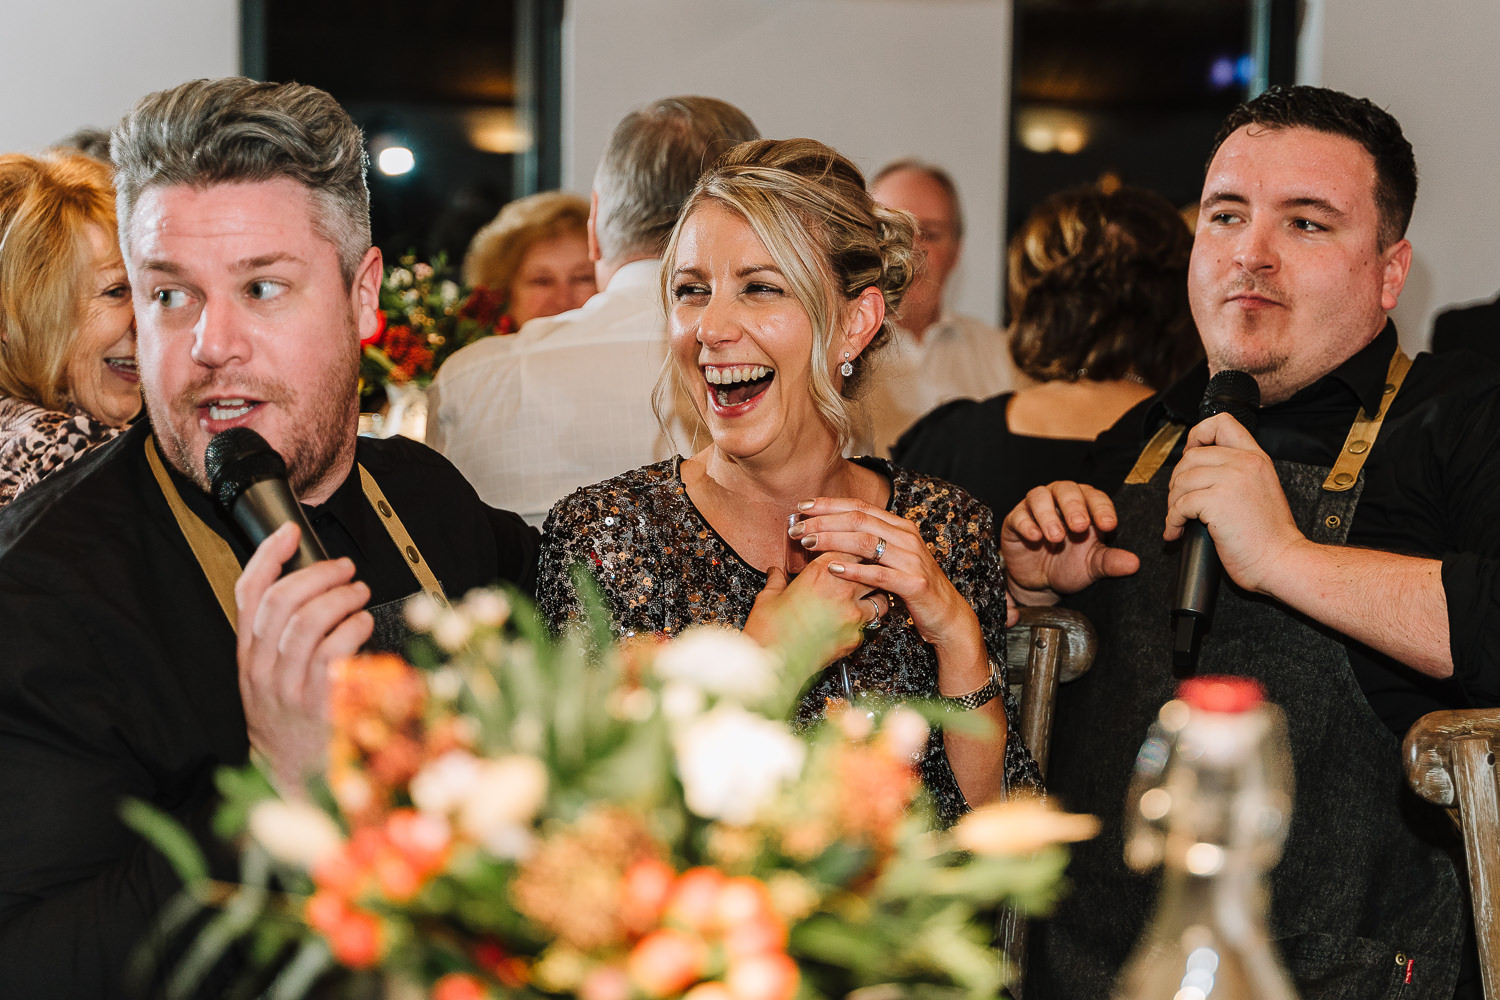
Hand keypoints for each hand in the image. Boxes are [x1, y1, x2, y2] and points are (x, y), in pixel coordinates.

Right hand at [235, 522, 372, 793]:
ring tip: (360, 593)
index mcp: (248, 656)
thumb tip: (312, 587)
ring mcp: (288, 686)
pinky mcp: (318, 702)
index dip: (268, 556)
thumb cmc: (289, 718)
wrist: (291, 773)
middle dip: (318, 573)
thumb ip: (280, 636)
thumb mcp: (269, 676)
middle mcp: (262, 668)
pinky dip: (353, 628)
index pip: (248, 594)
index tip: (290, 530)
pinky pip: (333, 651)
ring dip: (340, 597)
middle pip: (282, 601)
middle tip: (345, 568)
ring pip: (308, 621)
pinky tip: (364, 623)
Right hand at [744, 558, 888, 663]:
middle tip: (862, 573)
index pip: (852, 548)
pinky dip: (864, 622)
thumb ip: (777, 580)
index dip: (853, 548)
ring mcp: (852, 616)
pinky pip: (869, 625)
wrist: (772, 666)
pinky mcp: (855, 638)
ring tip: (861, 599)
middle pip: (872, 571)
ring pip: (881, 599)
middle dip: (869, 571)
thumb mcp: (768, 598)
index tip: (850, 550)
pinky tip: (851, 623)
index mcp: (821, 573)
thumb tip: (776, 572)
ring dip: (873, 597)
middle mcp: (842, 591)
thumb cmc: (768, 631)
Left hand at [791, 497, 981, 663]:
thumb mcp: (891, 558)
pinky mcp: (914, 583)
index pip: (860, 506)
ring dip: (832, 540)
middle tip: (797, 527)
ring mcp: (912, 559)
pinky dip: (853, 570)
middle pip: (858, 520)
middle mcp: (907, 537)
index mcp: (900, 527)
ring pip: (866, 542)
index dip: (829, 504)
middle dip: (823, 521)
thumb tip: (828, 533)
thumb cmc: (911, 586)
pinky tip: (832, 568)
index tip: (802, 506)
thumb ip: (867, 543)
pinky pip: (878, 574)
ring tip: (807, 543)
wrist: (946, 614)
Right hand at [1000, 481, 1138, 620]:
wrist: (1040, 583)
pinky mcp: (1014, 521)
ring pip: (1039, 496)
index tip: (1109, 526)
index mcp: (1084, 505)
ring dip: (1048, 514)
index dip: (1102, 508)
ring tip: (1056, 537)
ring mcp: (1034, 509)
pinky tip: (1036, 537)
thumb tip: (1135, 564)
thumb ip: (1111, 562)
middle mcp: (1059, 500)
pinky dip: (1027, 524)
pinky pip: (1018, 516)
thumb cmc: (1069, 566)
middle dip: (1074, 506)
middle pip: (1066, 489)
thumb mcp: (1092, 566)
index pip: (1095, 497)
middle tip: (1080, 526)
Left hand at [1165, 413, 1305, 593]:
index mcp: (1256, 457)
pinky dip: (1172, 521)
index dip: (1197, 435)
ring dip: (1172, 503)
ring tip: (1178, 519)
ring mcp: (1231, 480)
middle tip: (1179, 501)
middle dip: (1177, 481)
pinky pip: (1179, 505)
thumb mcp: (1261, 488)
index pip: (1221, 423)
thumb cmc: (1269, 535)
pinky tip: (1176, 531)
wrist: (1281, 560)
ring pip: (1181, 480)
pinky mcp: (1217, 501)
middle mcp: (1244, 463)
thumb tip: (1199, 467)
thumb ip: (1237, 471)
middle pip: (1191, 456)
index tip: (1189, 454)